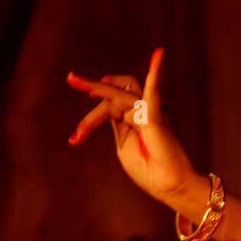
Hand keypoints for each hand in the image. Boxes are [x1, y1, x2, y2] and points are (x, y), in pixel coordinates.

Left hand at [66, 48, 201, 207]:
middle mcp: (143, 110)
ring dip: (98, 96)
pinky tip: (159, 55)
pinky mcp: (157, 114)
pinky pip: (153, 90)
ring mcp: (151, 110)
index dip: (89, 122)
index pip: (108, 107)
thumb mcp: (125, 146)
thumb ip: (117, 125)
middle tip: (71, 78)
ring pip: (120, 95)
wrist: (169, 186)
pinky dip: (156, 72)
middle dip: (91, 88)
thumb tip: (108, 106)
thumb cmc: (149, 171)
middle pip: (112, 95)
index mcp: (132, 119)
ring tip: (78, 99)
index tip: (75, 140)